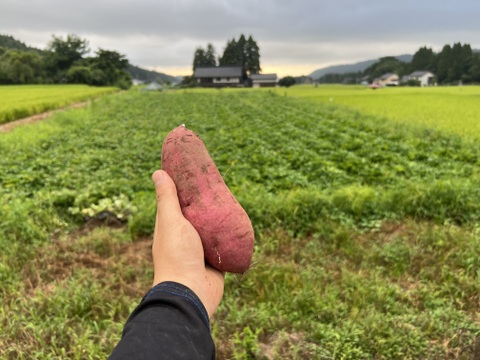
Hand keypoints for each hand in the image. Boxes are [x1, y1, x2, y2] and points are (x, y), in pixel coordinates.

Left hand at [151, 170, 223, 317]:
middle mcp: (184, 236)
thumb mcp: (171, 221)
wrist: (191, 292)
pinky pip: (224, 243)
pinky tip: (238, 223)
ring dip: (218, 218)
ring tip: (230, 200)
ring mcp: (199, 249)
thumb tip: (157, 171)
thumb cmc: (177, 255)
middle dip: (205, 201)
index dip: (183, 186)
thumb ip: (167, 198)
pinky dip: (229, 235)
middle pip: (196, 214)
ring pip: (211, 228)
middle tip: (218, 183)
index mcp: (170, 226)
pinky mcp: (215, 260)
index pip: (176, 201)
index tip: (195, 171)